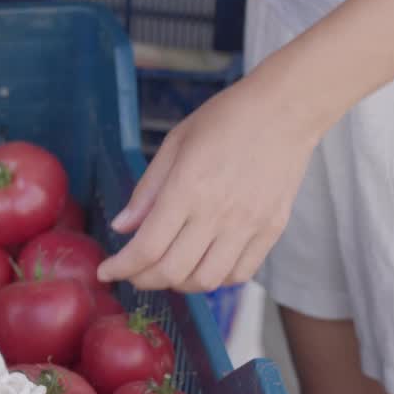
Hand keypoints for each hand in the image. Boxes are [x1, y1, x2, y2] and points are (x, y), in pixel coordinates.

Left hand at [96, 77, 319, 292]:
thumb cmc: (226, 119)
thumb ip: (147, 190)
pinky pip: (239, 273)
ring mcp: (248, 225)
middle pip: (172, 271)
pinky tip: (203, 265)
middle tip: (133, 273)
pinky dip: (216, 279)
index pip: (146, 247)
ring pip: (206, 281)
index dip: (121, 268)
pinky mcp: (272, 229)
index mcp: (188, 188)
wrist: (287, 109)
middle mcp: (218, 213)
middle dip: (143, 280)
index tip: (107, 272)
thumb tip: (121, 227)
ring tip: (168, 270)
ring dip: (179, 284)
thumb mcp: (175, 144)